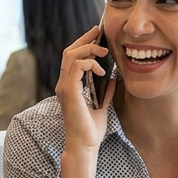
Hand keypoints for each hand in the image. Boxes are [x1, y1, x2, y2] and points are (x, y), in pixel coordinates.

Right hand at [54, 26, 115, 177]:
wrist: (85, 145)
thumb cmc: (91, 130)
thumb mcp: (102, 106)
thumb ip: (105, 92)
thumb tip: (113, 79)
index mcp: (70, 86)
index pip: (72, 58)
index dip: (83, 43)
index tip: (97, 34)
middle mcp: (64, 84)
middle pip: (69, 52)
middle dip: (85, 39)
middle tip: (99, 32)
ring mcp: (64, 87)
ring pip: (71, 56)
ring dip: (88, 50)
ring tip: (104, 52)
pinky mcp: (69, 92)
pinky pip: (76, 67)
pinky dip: (89, 63)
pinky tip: (100, 69)